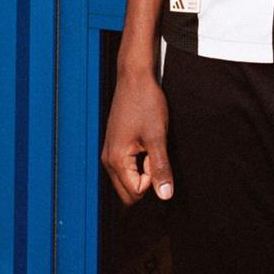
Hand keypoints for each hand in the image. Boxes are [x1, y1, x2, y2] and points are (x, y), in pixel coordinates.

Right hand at [101, 67, 173, 204]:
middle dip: (145, 178)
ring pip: (128, 179)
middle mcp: (108, 160)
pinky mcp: (115, 145)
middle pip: (128, 192)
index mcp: (116, 161)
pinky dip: (138, 160)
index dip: (151, 179)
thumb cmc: (145, 103)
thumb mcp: (157, 136)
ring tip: (149, 144)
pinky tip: (145, 140)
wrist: (135, 78)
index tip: (155, 154)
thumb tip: (165, 195)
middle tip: (152, 151)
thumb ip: (160, 167)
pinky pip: (127, 166)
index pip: (135, 193)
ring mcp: (110, 152)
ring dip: (142, 169)